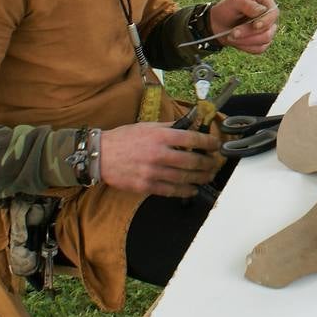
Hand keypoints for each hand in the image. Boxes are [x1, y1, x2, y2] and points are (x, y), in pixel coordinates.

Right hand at [98, 122, 222, 197]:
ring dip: (200, 178)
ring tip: (208, 176)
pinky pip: (171, 190)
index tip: (216, 145)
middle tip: (215, 164)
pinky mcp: (146, 186)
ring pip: (184, 178)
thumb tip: (189, 126)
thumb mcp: (148, 126)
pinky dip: (185, 191)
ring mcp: (152, 172)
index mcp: (160, 136)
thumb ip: (170, 127)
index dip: (208, 143)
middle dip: (208, 163)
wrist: (100, 155)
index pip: (192, 139)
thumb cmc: (124, 139)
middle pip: (192, 161)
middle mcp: (159, 154)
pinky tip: (192, 189)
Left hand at [208, 0, 277, 53]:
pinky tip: (237, 41)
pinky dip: (246, 46)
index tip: (255, 26)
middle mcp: (270, 17)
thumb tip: (262, 11)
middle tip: (232, 32)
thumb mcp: (234, 2)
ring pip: (265, 40)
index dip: (266, 20)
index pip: (273, 13)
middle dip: (248, 32)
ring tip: (231, 36)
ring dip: (246, 40)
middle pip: (268, 29)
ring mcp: (268, 31)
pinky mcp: (263, 43)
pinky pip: (259, 49)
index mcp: (266, 3)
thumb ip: (248, 5)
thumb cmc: (227, 9)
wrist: (218, 24)